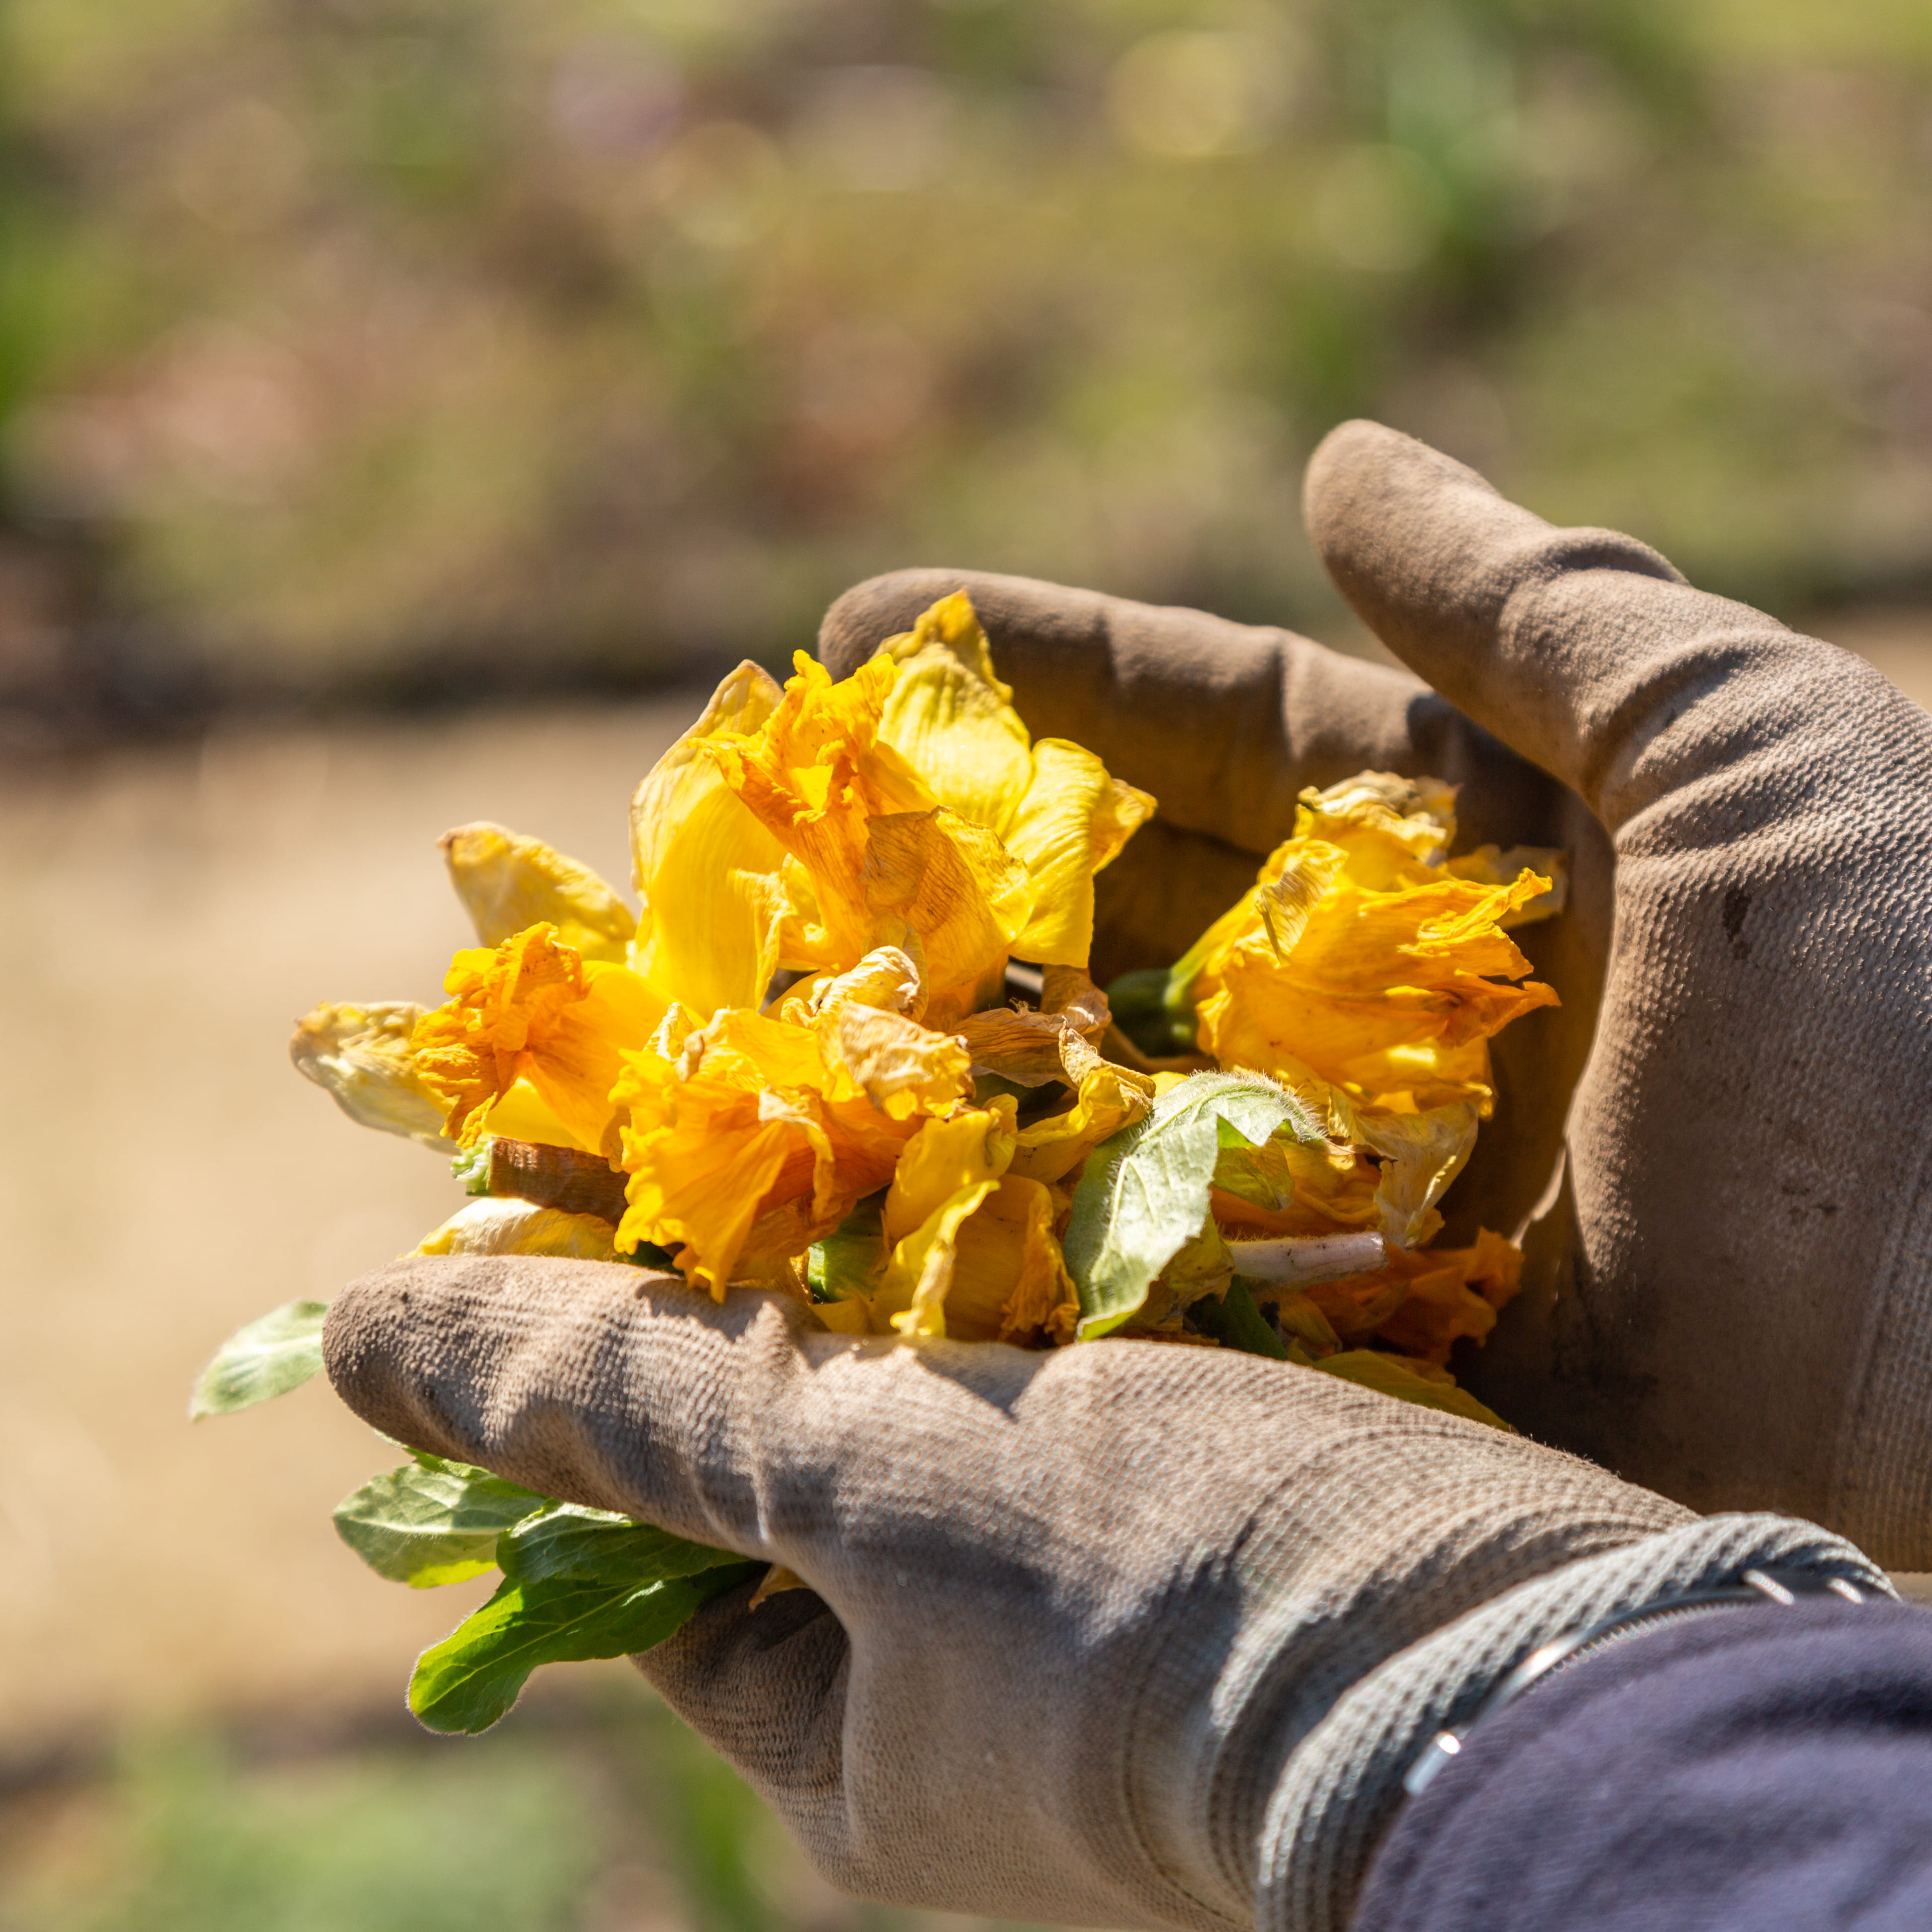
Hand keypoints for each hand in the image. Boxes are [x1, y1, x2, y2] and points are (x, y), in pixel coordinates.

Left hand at [323, 1258, 1876, 1931]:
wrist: (1524, 1664)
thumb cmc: (1172, 1595)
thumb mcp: (870, 1478)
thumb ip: (635, 1398)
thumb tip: (356, 1337)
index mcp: (865, 1750)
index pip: (659, 1573)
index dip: (603, 1403)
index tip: (571, 1232)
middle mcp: (972, 1702)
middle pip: (805, 1479)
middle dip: (767, 1314)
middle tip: (729, 1132)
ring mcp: (1099, 1617)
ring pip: (945, 1418)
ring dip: (908, 1276)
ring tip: (869, 1104)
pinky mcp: (1211, 1525)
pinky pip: (1071, 1394)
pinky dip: (1033, 1290)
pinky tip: (1029, 1162)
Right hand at [821, 424, 1931, 1566]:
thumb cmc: (1924, 1013)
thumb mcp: (1741, 749)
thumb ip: (1533, 604)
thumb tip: (1338, 455)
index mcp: (1468, 863)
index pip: (1206, 738)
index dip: (1034, 679)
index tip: (855, 625)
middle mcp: (1382, 1024)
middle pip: (1113, 922)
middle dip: (933, 877)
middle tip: (745, 842)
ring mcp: (1346, 1195)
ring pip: (1090, 1105)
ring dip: (916, 1069)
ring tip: (722, 1025)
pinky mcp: (1338, 1359)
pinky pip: (1133, 1290)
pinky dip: (992, 1256)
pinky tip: (823, 1220)